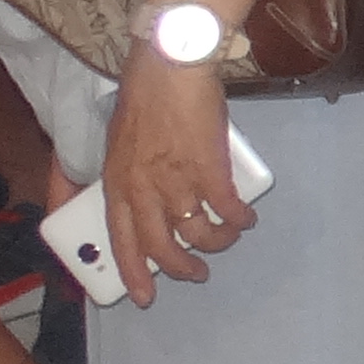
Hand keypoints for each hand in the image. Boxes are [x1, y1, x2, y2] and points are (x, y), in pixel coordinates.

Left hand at [98, 48, 251, 305]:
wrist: (170, 68)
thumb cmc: (144, 98)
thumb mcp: (121, 145)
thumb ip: (132, 176)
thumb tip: (150, 198)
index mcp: (118, 185)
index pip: (123, 241)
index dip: (134, 272)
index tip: (145, 296)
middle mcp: (144, 190)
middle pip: (163, 245)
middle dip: (182, 267)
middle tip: (198, 274)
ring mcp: (177, 181)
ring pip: (199, 232)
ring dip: (216, 241)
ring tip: (227, 237)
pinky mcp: (210, 168)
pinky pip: (227, 208)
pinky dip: (239, 218)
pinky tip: (246, 218)